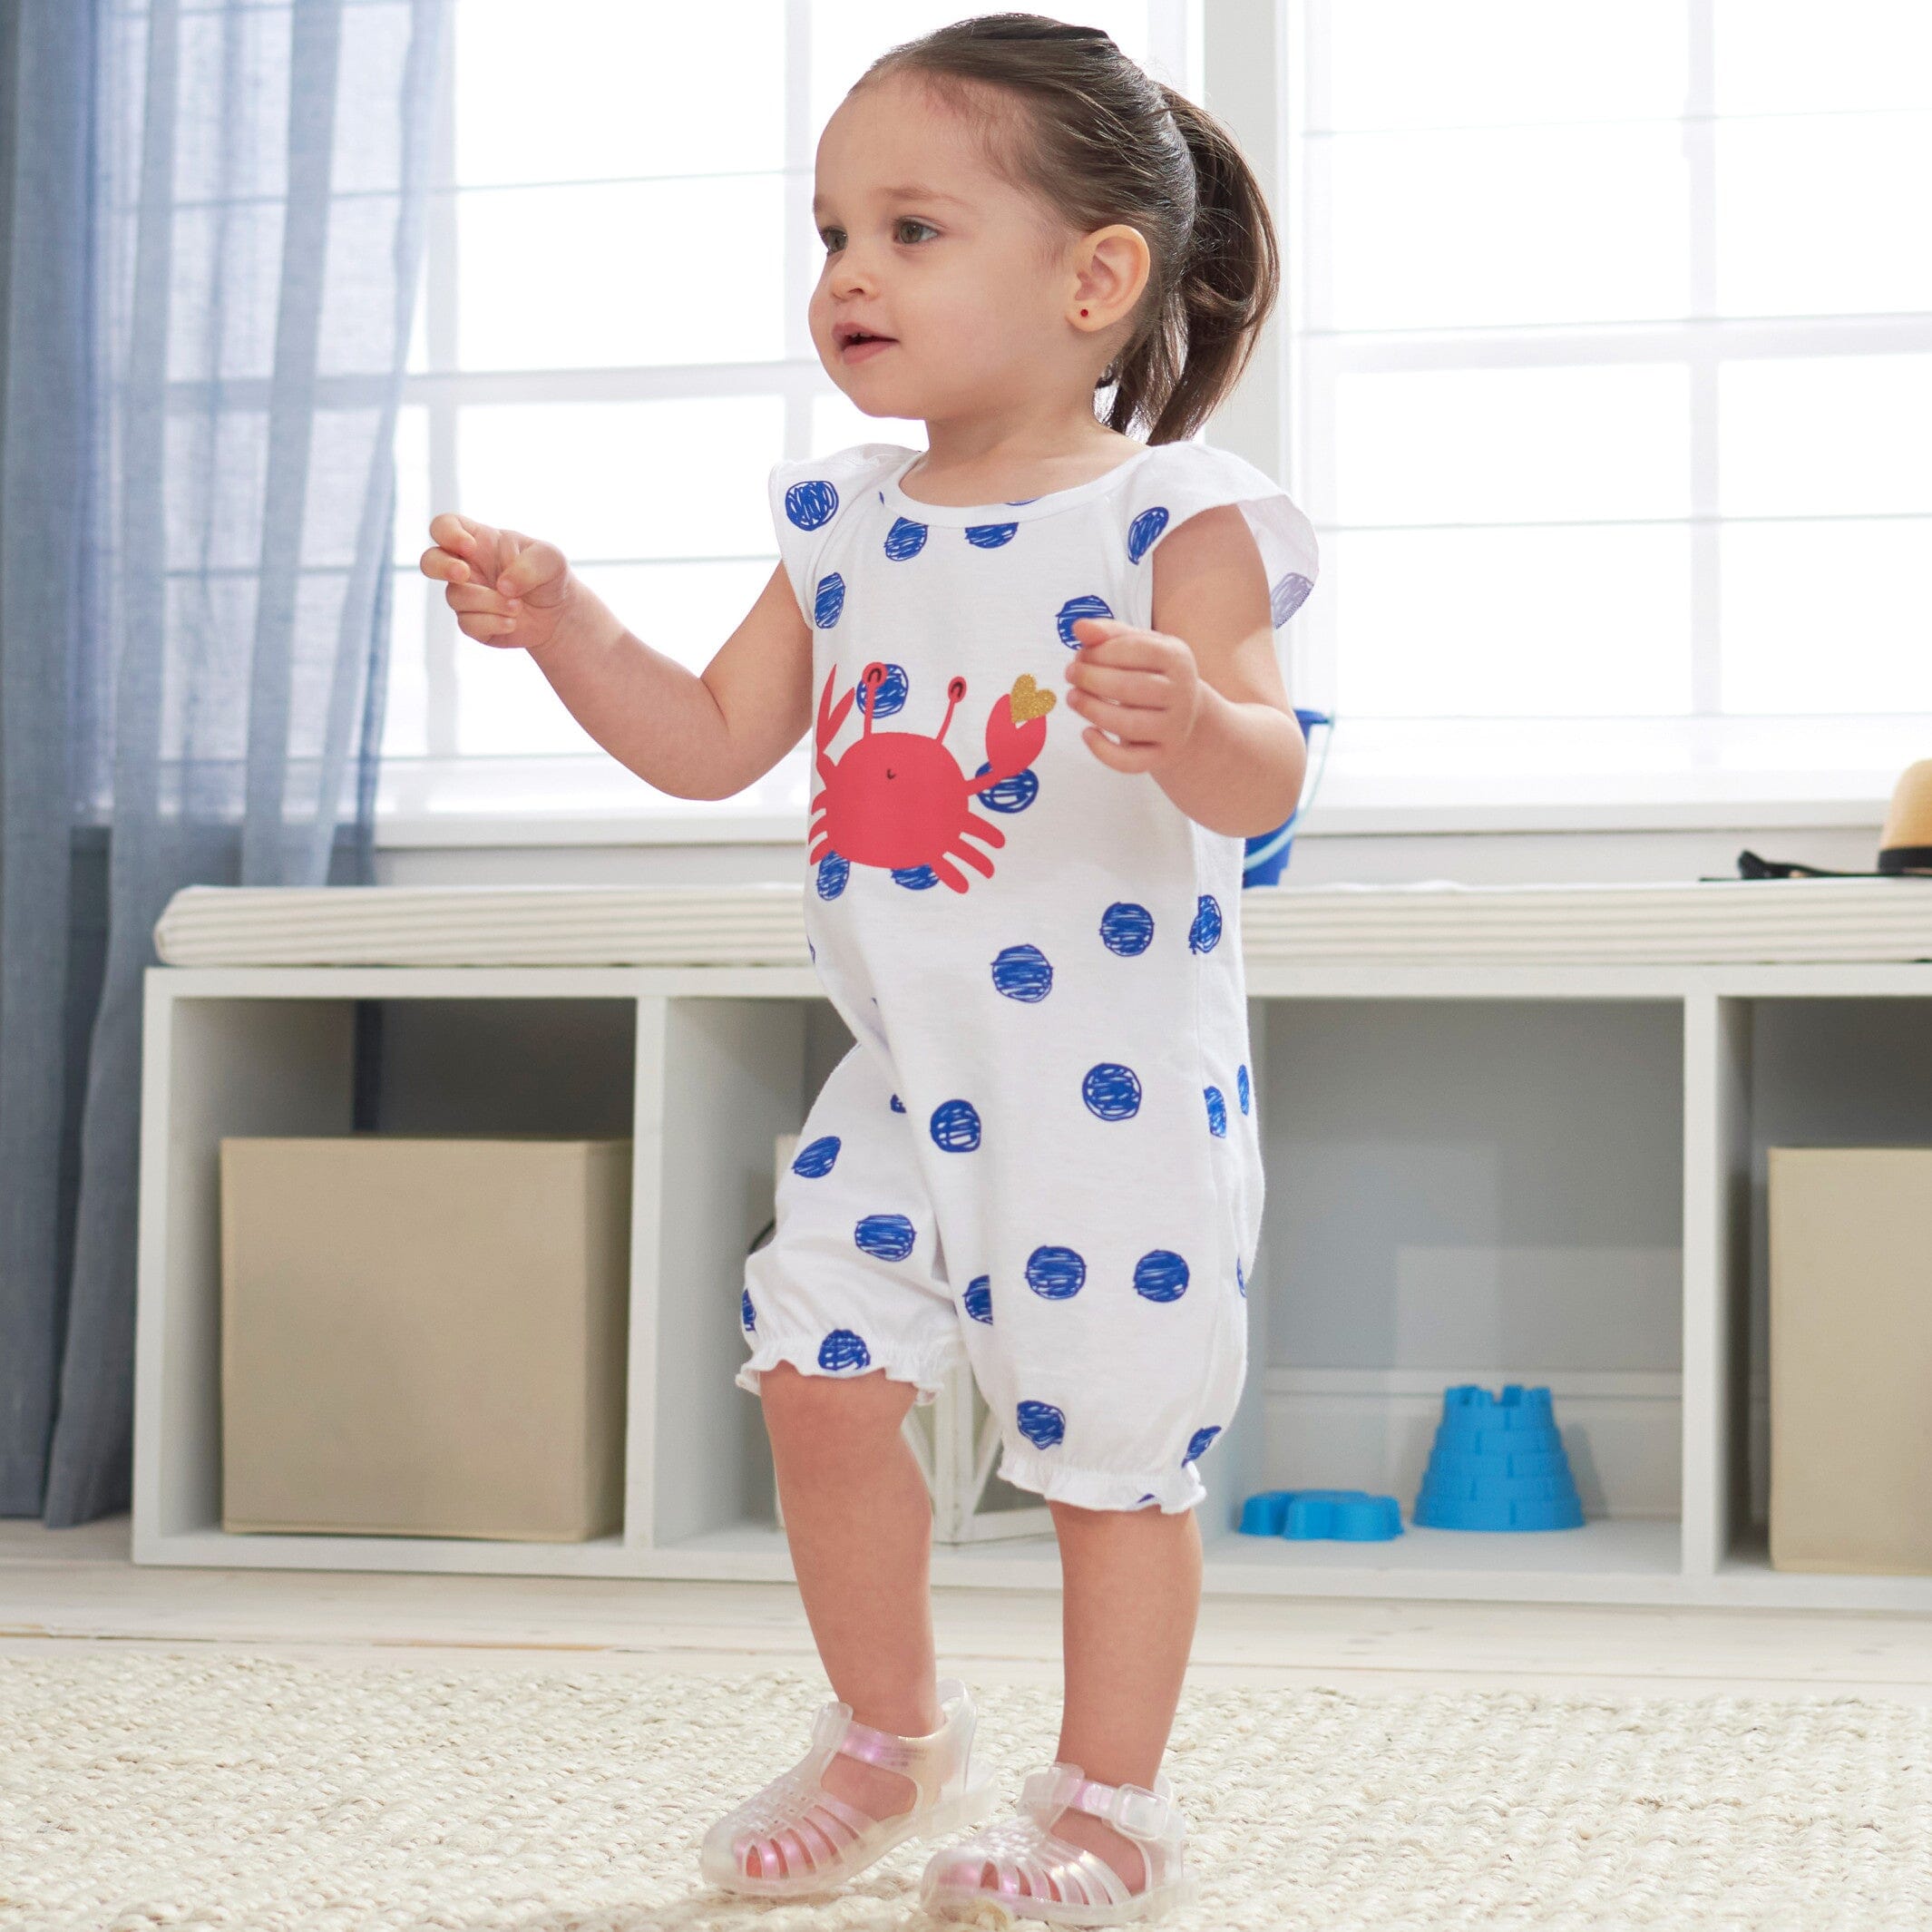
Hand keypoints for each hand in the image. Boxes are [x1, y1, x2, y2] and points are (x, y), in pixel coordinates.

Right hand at [420, 513, 574, 653]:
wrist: (558, 614)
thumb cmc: (549, 576)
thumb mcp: (550, 560)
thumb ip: (529, 565)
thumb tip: (503, 586)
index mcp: (477, 541)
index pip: (444, 526)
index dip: (447, 533)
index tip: (469, 546)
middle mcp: (465, 566)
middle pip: (429, 561)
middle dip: (441, 567)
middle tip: (464, 574)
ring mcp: (466, 595)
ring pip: (455, 597)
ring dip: (489, 602)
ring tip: (517, 606)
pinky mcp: (472, 623)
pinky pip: (468, 624)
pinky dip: (493, 623)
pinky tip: (512, 622)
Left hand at [1062, 616, 1203, 772]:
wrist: (1185, 713)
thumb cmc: (1151, 672)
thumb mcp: (1138, 646)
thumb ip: (1108, 634)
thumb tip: (1079, 627)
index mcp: (1178, 658)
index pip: (1138, 650)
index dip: (1102, 652)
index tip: (1080, 655)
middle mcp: (1182, 693)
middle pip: (1131, 688)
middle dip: (1092, 680)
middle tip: (1070, 674)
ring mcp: (1174, 728)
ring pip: (1129, 725)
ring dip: (1092, 711)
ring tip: (1072, 698)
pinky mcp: (1162, 756)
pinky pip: (1130, 761)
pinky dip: (1103, 751)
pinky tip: (1086, 733)